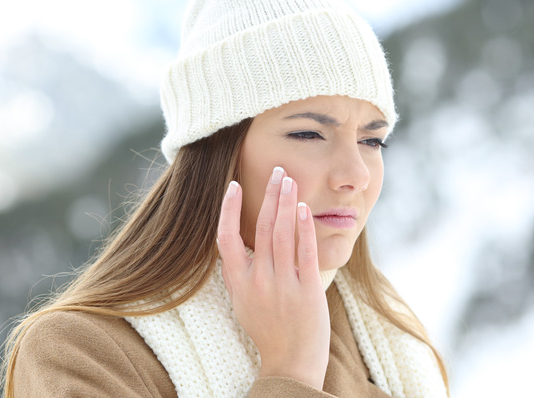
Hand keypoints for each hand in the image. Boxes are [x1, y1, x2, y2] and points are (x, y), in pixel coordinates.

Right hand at [217, 167, 329, 389]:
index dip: (228, 210)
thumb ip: (238, 274)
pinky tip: (304, 209)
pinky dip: (304, 228)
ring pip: (282, 233)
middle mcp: (258, 281)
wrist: (290, 363)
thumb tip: (233, 247)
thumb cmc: (267, 331)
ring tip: (290, 180)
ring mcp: (283, 285)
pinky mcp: (307, 290)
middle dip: (269, 195)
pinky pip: (304, 252)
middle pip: (261, 227)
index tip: (233, 186)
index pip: (226, 239)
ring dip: (286, 203)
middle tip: (277, 171)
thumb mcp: (243, 303)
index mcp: (238, 283)